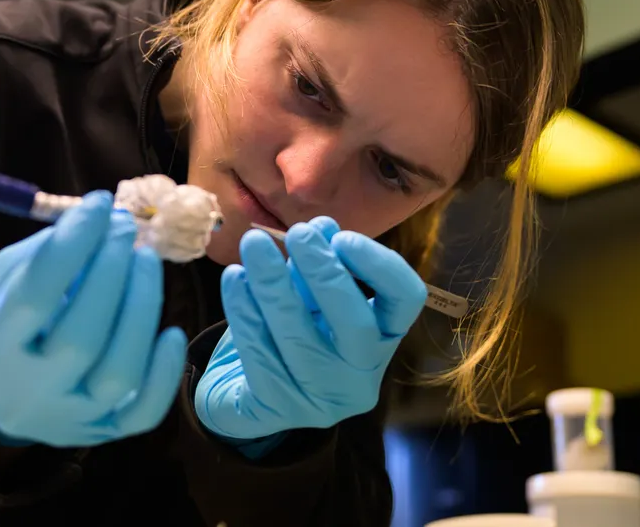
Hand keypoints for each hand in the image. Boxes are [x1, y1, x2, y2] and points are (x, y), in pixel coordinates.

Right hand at [0, 190, 187, 447]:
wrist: (8, 396)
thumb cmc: (10, 322)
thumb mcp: (4, 282)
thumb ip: (45, 251)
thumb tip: (101, 217)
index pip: (35, 296)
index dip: (73, 246)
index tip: (99, 204)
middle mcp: (28, 391)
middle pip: (81, 337)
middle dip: (112, 273)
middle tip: (127, 229)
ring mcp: (70, 419)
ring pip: (119, 373)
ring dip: (142, 309)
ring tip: (146, 261)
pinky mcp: (105, 433)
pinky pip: (145, 413)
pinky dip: (165, 372)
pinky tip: (171, 332)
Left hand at [194, 217, 426, 440]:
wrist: (247, 393)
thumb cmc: (292, 331)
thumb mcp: (311, 296)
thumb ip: (320, 265)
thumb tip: (322, 228)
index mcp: (382, 339)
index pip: (405, 299)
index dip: (379, 264)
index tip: (342, 237)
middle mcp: (361, 376)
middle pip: (355, 324)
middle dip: (324, 273)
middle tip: (297, 234)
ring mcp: (321, 401)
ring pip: (299, 337)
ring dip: (275, 283)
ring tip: (253, 243)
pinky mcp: (277, 410)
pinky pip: (260, 353)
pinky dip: (244, 310)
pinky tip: (234, 278)